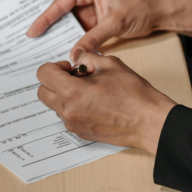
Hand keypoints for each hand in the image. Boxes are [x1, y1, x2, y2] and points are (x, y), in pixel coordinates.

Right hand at [26, 0, 191, 66]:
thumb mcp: (115, 24)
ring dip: (54, 33)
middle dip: (43, 22)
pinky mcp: (92, 21)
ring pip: (64, 21)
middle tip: (26, 36)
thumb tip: (75, 54)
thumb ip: (93, 39)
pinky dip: (67, 39)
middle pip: (57, 9)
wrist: (158, 13)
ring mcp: (87, 9)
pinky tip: (57, 49)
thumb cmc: (140, 8)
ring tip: (36, 45)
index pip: (60, 2)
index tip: (32, 31)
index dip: (44, 17)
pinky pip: (75, 30)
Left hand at [36, 53, 175, 153]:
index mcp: (71, 92)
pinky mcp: (81, 133)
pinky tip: (94, 103)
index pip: (43, 74)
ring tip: (89, 90)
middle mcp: (67, 111)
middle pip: (43, 92)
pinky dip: (73, 107)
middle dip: (54, 81)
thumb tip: (77, 61)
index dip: (55, 66)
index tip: (70, 67)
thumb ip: (87, 58)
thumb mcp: (110, 64)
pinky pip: (67, 116)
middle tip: (75, 77)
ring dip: (63, 94)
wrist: (148, 121)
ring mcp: (73, 124)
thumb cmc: (133, 93)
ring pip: (54, 105)